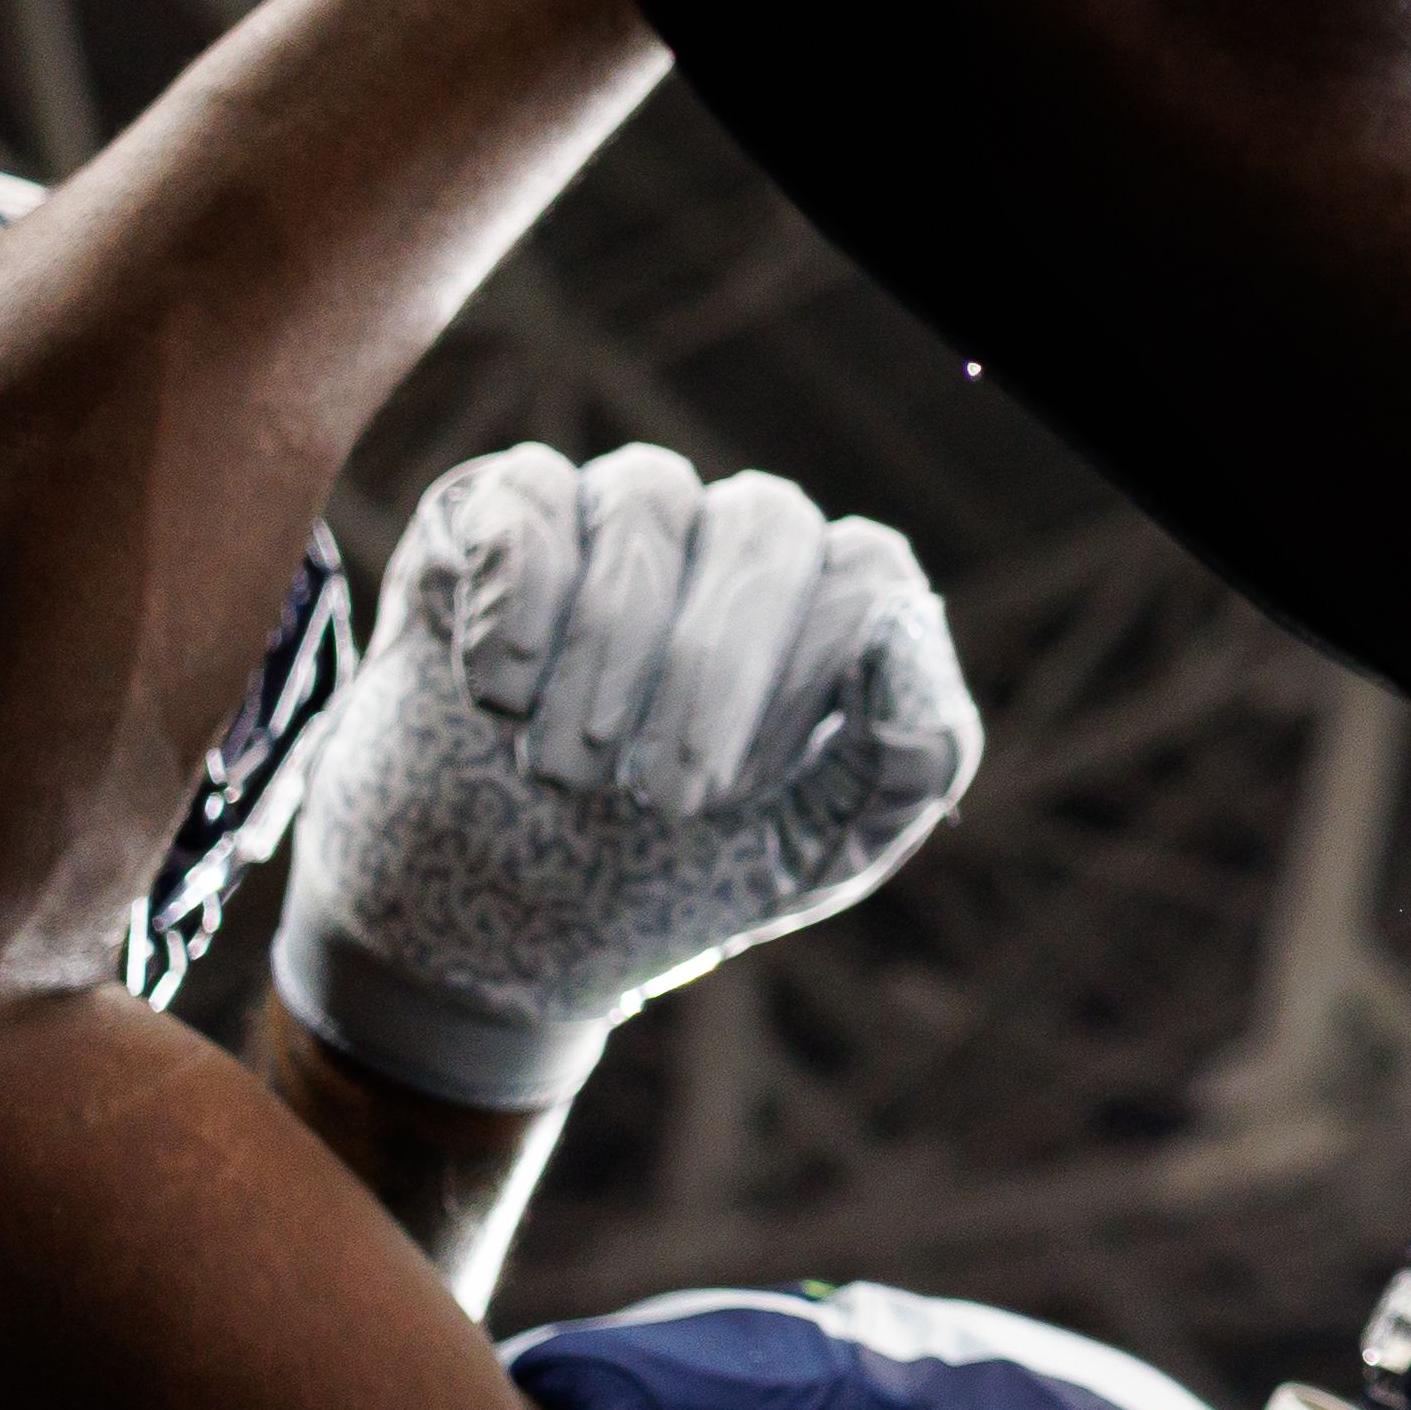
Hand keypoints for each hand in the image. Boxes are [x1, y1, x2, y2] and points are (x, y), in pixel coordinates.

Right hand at [263, 446, 983, 1109]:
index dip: (798, 678)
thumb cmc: (684, 874)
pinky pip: (530, 489)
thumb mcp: (821, 848)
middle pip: (766, 524)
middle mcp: (736, 537)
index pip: (863, 572)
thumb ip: (911, 753)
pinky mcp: (500, 516)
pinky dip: (518, 589)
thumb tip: (898, 632)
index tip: (725, 797)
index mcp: (833, 602)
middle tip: (654, 797)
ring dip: (608, 641)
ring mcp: (621, 515)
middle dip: (707, 664)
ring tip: (563, 766)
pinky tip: (501, 691)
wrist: (499, 920)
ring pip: (652, 493)